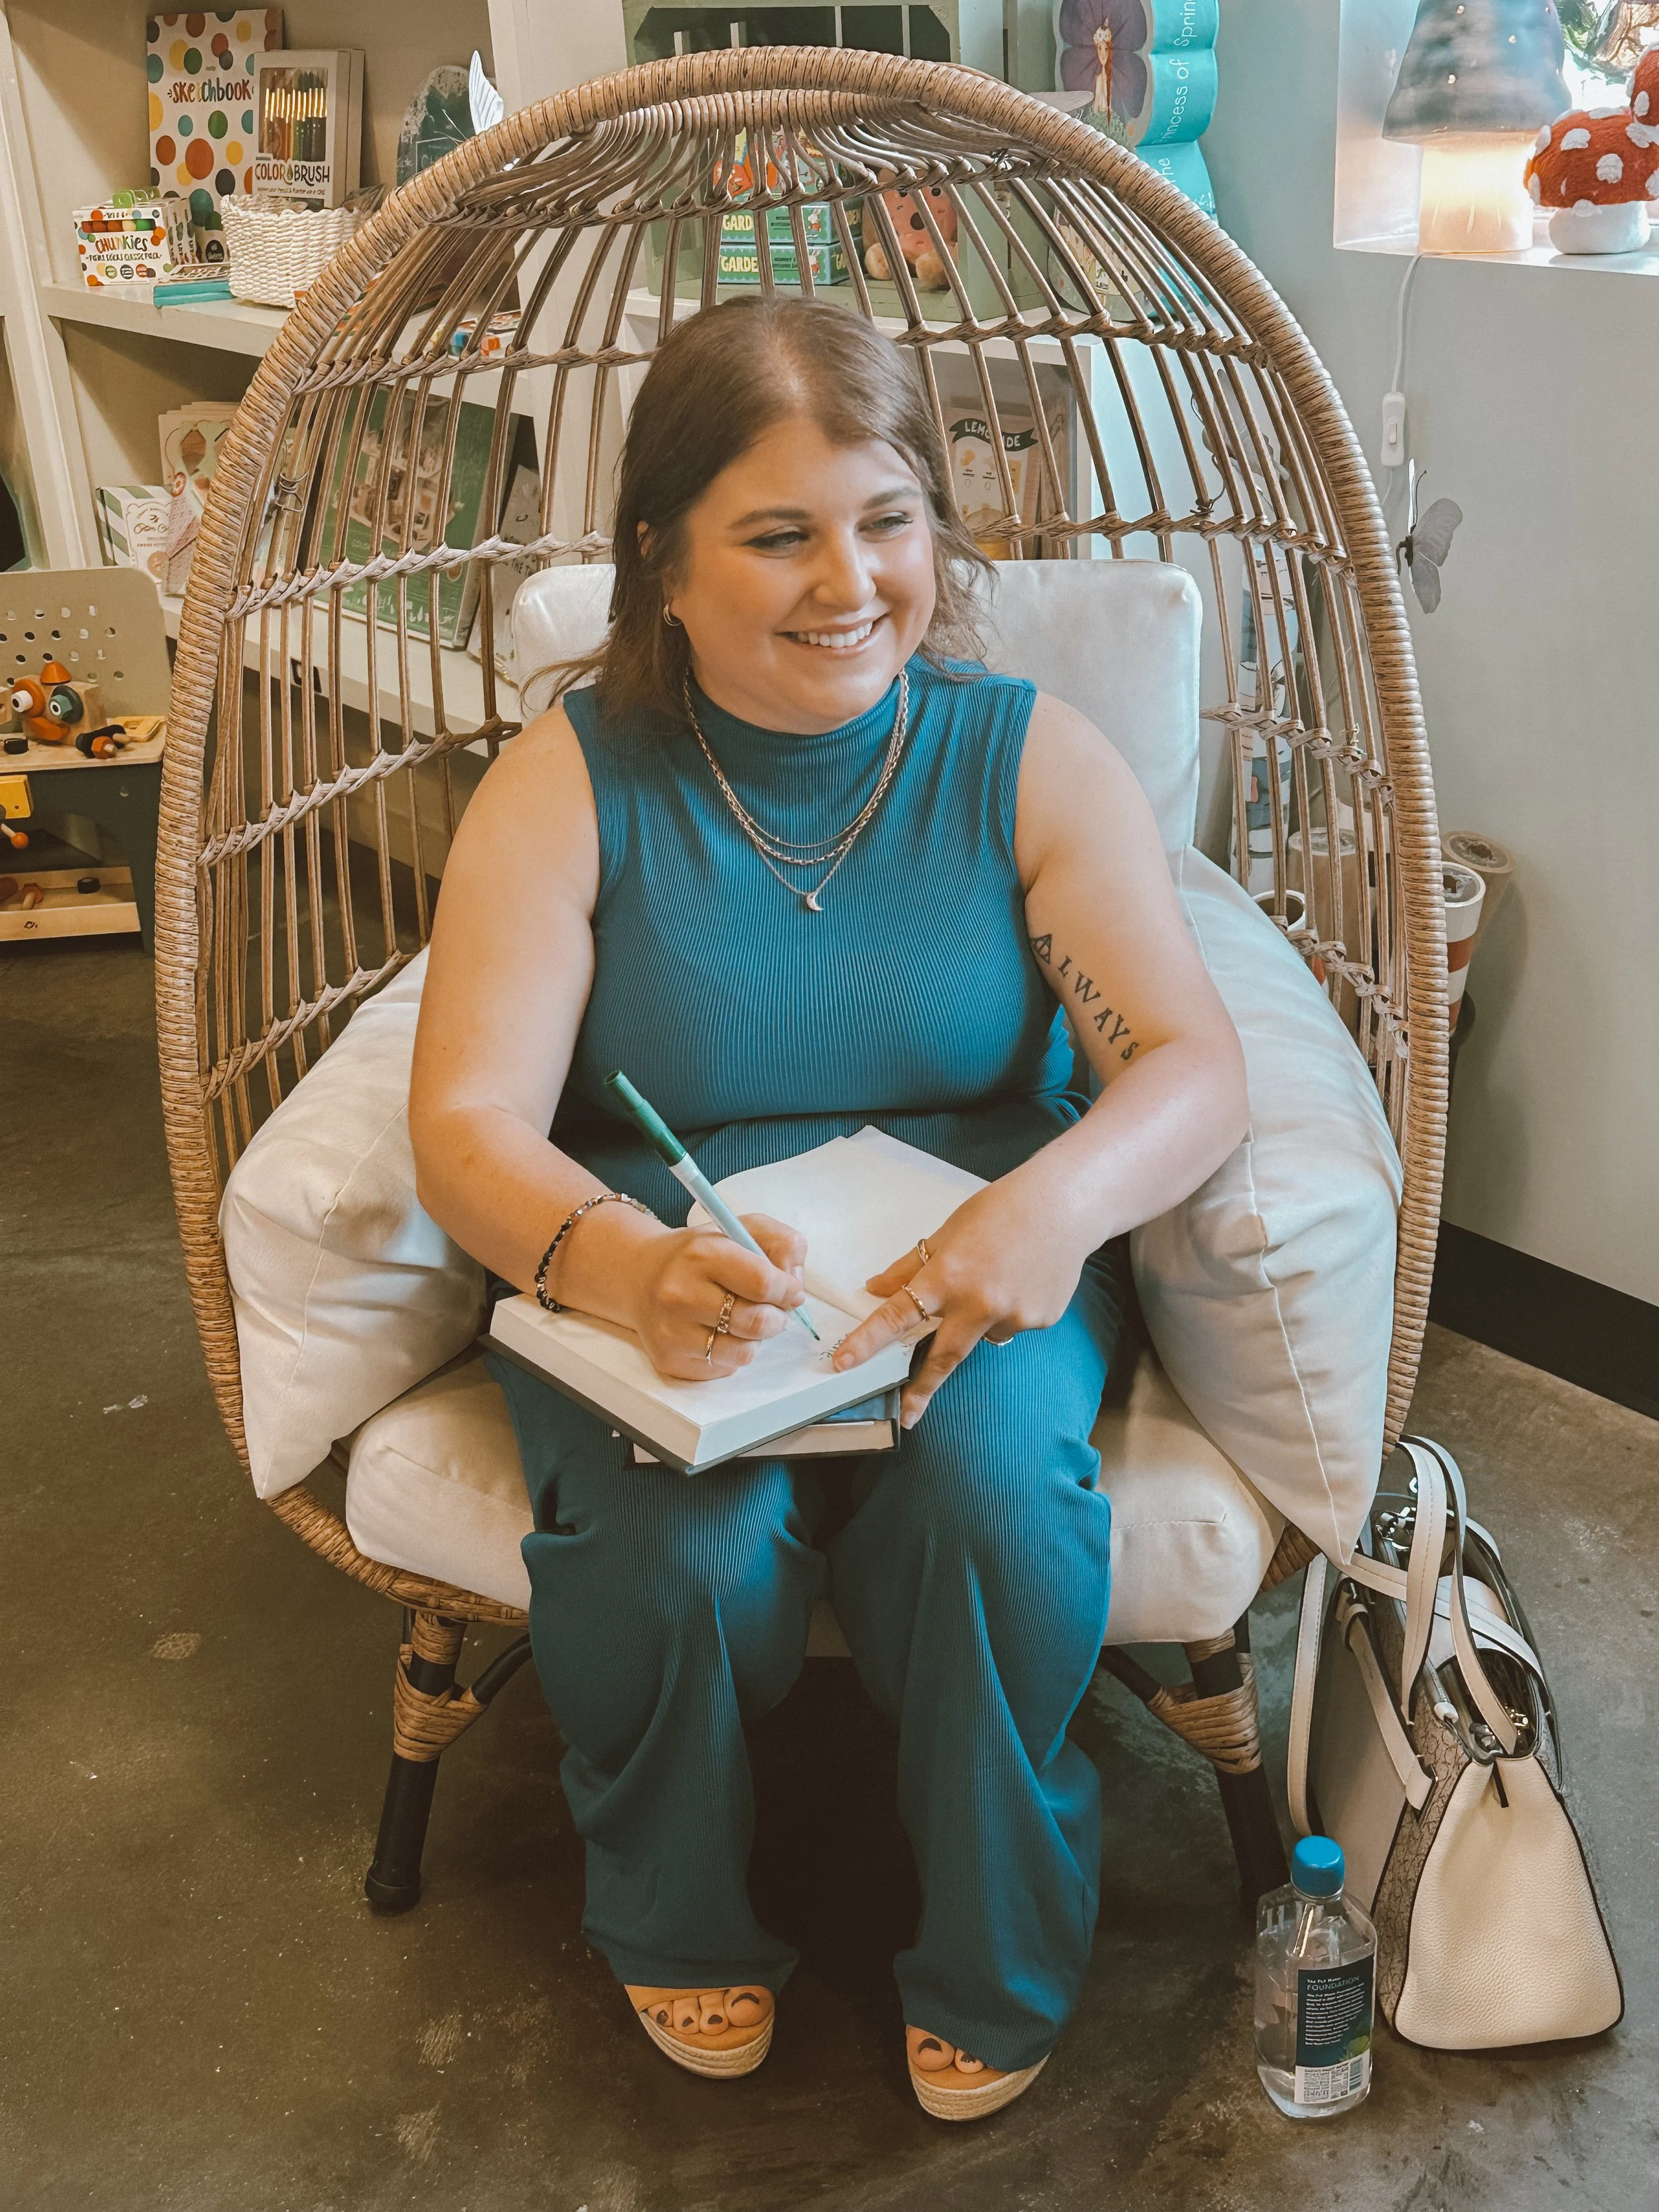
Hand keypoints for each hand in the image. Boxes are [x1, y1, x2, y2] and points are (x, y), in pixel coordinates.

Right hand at [626, 1212, 807, 1380]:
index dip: (787, 1290)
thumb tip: (796, 1282)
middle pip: (757, 1322)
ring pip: (744, 1352)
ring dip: (755, 1338)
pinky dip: (731, 1353)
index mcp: (701, 1254)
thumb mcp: (740, 1229)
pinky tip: (717, 1332)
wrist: (640, 1276)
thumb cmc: (698, 1254)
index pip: (763, 1282)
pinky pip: (724, 1367)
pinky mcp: (670, 1359)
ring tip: (742, 1320)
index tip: (790, 1291)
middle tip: (771, 1309)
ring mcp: (672, 1331)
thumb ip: (782, 1242)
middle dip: (777, 1317)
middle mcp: (681, 1294)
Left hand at [830, 1172, 1090, 1426]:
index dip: (867, 1342)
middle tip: (907, 1413)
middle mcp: (979, 1303)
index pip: (896, 1316)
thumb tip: (876, 1289)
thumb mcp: (948, 1233)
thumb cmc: (1001, 1211)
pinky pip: (1011, 1325)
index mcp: (948, 1276)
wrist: (1064, 1207)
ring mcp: (1013, 1316)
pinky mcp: (1039, 1321)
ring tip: (999, 1275)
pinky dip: (1009, 1309)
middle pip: (942, 1357)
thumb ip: (910, 1267)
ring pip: (982, 1334)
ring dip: (978, 1319)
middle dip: (922, 1388)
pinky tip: (1023, 1278)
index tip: (843, 1364)